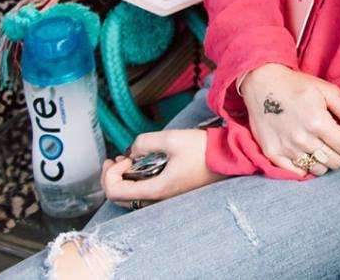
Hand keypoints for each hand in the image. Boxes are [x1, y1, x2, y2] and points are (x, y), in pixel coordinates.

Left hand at [101, 128, 221, 205]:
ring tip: (126, 160)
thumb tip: (132, 150)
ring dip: (122, 178)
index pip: (114, 191)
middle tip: (115, 159)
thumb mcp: (171, 139)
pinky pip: (142, 192)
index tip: (124, 157)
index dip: (111, 173)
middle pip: (118, 198)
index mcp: (155, 189)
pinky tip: (141, 165)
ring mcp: (164, 198)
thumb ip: (144, 142)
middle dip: (111, 177)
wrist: (229, 157)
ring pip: (129, 197)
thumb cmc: (203, 150)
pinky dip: (135, 180)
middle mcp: (157, 199)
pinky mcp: (170, 192)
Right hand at [237, 63, 339, 176]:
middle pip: (335, 162)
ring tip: (325, 145)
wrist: (262, 84)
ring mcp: (285, 149)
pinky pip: (297, 172)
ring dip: (327, 160)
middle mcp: (301, 139)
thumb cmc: (299, 86)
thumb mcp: (328, 90)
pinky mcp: (272, 154)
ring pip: (318, 169)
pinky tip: (309, 152)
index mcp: (318, 122)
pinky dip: (307, 166)